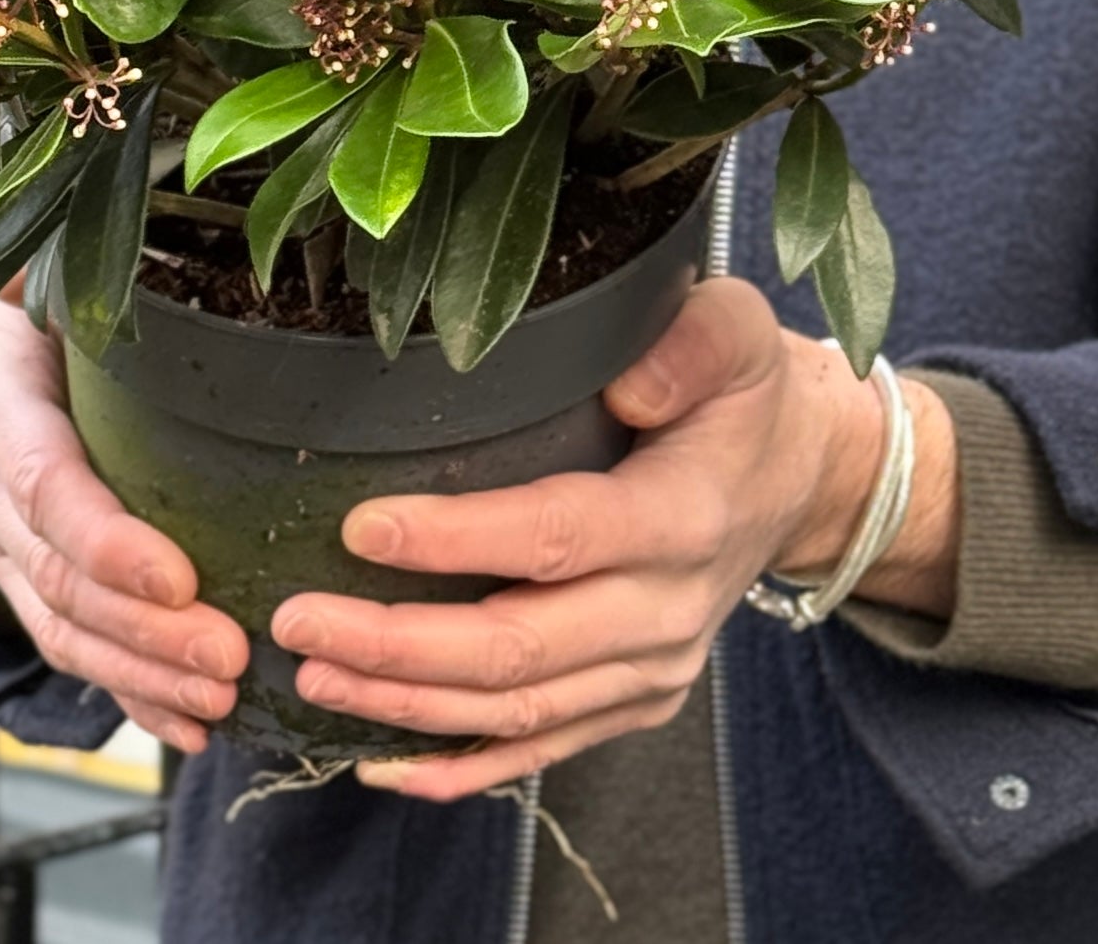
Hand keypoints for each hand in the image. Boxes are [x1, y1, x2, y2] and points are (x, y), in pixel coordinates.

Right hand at [0, 290, 249, 753]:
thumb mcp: (84, 279)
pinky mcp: (18, 572)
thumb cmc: (79, 299)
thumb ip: (116, 286)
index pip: (42, 482)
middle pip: (54, 571)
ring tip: (218, 697)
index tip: (181, 580)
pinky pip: (65, 646)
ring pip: (55, 623)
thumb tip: (182, 280)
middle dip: (142, 627)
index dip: (105, 540)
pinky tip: (185, 725)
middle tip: (227, 655)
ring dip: (138, 672)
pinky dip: (125, 691)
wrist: (16, 331)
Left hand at [268, 277, 957, 801]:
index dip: (454, 540)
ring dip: (406, 704)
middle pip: (519, 651)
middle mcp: (668, 612)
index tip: (360, 526)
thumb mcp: (735, 330)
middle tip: (297, 617)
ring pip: (516, 713)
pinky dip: (458, 767)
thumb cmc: (744, 391)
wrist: (800, 473)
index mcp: (682, 517)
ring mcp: (652, 669)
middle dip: (397, 645)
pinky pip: (540, 750)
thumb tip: (624, 385)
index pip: (554, 538)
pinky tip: (379, 761)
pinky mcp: (636, 699)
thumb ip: (688, 344)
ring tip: (311, 670)